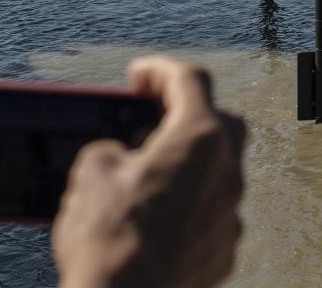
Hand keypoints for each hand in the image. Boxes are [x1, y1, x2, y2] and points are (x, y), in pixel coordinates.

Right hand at [52, 56, 247, 287]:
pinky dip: (189, 208)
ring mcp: (231, 215)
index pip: (190, 80)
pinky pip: (212, 215)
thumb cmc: (108, 236)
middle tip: (153, 120)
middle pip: (221, 123)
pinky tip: (157, 218)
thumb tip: (123, 159)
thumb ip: (113, 148)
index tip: (138, 75)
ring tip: (148, 175)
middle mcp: (227, 172)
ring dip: (189, 166)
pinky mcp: (224, 251)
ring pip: (219, 173)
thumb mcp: (90, 171)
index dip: (160, 70)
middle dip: (189, 113)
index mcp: (199, 138)